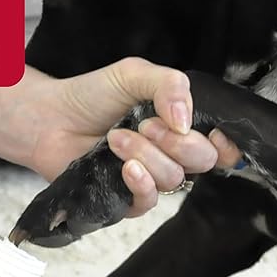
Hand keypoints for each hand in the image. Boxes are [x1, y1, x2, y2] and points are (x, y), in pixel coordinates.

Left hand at [28, 58, 240, 216]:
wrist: (50, 118)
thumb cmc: (91, 96)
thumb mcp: (134, 75)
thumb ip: (170, 86)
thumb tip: (186, 121)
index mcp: (180, 126)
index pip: (221, 144)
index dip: (227, 143)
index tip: (213, 132)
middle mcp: (169, 154)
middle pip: (204, 161)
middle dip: (180, 142)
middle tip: (148, 124)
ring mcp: (149, 179)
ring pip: (174, 179)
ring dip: (147, 154)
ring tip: (117, 137)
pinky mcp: (125, 200)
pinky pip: (149, 202)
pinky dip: (142, 182)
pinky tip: (126, 166)